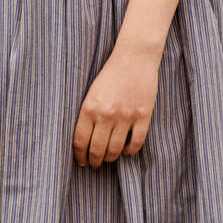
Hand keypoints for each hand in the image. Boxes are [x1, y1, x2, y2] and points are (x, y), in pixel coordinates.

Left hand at [73, 43, 160, 167]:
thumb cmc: (110, 74)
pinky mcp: (143, 116)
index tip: (81, 162)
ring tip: (109, 158)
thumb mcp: (92, 92)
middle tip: (94, 164)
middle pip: (97, 149)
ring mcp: (126, 116)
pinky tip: (126, 150)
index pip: (81, 141)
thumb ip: (88, 114)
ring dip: (111, 158)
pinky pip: (136, 143)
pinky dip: (130, 151)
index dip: (80, 156)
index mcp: (89, 107)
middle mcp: (106, 114)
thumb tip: (85, 139)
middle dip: (94, 161)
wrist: (134, 57)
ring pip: (115, 150)